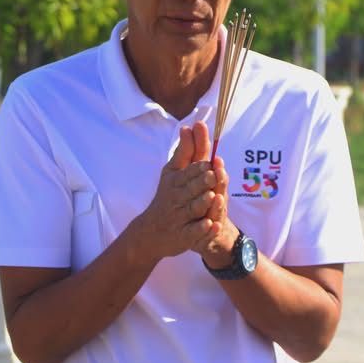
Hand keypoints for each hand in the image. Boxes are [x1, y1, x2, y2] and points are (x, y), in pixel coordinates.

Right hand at [131, 121, 221, 262]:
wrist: (150, 231)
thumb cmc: (167, 196)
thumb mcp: (172, 173)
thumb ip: (185, 152)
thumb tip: (189, 126)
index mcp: (175, 181)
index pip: (188, 171)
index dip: (199, 167)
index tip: (209, 161)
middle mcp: (176, 198)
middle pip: (191, 189)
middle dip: (201, 182)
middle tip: (212, 175)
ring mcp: (180, 217)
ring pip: (193, 209)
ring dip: (202, 203)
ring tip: (212, 196)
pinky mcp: (184, 236)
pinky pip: (194, 233)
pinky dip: (203, 230)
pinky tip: (213, 226)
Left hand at [194, 154, 241, 267]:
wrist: (200, 232)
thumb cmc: (197, 198)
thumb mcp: (192, 175)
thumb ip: (193, 152)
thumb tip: (188, 125)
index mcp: (211, 182)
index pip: (214, 169)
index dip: (213, 160)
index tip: (213, 151)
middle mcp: (216, 197)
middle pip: (219, 187)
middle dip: (219, 177)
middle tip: (217, 166)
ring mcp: (214, 215)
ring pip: (218, 208)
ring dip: (218, 202)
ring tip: (216, 196)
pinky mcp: (209, 233)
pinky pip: (212, 231)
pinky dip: (212, 228)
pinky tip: (212, 226)